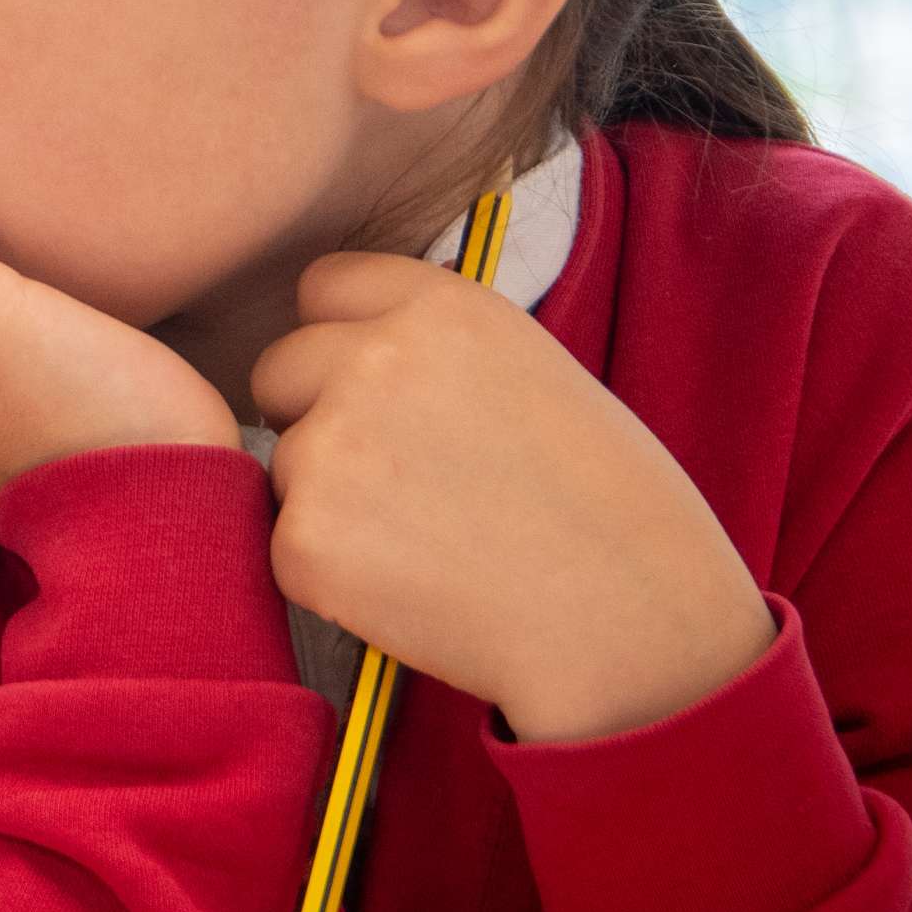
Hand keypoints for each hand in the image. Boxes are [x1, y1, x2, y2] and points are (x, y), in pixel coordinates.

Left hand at [250, 252, 771, 741]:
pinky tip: (415, 589)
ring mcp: (331, 448)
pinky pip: (287, 545)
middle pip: (279, 371)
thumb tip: (354, 344)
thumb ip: (435, 352)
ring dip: (329, 500)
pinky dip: (333, 574)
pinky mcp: (306, 537)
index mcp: (441, 310)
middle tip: (396, 479)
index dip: (337, 339)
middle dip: (313, 416)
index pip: (322, 287)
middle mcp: (375, 361)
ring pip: (283, 463)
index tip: (363, 382)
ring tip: (432, 542)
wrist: (633, 624)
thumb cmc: (608, 509)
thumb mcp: (533, 375)